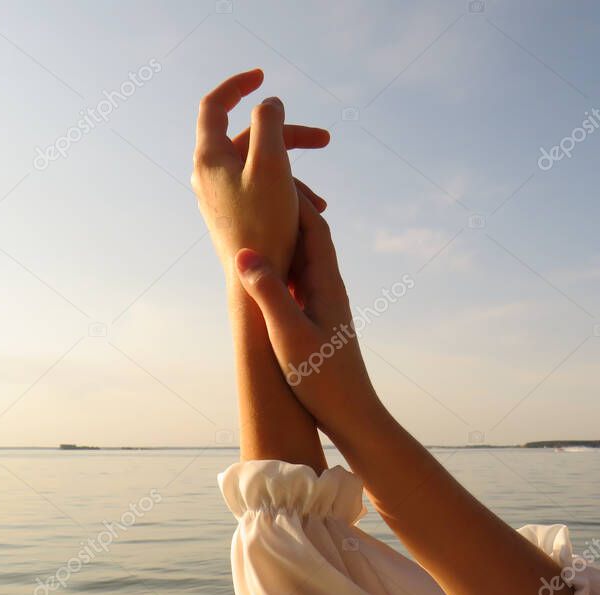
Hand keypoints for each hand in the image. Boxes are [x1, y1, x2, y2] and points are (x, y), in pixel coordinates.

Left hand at [191, 69, 329, 276]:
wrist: (254, 283)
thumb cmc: (264, 226)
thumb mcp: (273, 165)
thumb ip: (270, 125)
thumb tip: (268, 103)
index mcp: (210, 157)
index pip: (216, 105)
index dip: (239, 86)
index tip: (263, 77)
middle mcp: (209, 175)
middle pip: (249, 138)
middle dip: (289, 136)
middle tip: (325, 140)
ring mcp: (220, 196)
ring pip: (260, 166)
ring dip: (295, 173)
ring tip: (322, 201)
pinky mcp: (233, 215)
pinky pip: (261, 189)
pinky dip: (287, 192)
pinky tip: (312, 212)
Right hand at [233, 193, 385, 442]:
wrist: (354, 417)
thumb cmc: (324, 381)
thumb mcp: (289, 336)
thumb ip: (268, 293)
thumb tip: (245, 252)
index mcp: (326, 284)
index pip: (313, 225)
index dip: (293, 198)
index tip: (269, 173)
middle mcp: (328, 288)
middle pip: (309, 235)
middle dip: (286, 209)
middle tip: (259, 185)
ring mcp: (323, 305)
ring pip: (302, 259)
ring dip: (282, 236)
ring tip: (254, 219)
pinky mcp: (317, 322)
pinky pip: (296, 282)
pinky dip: (279, 265)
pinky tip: (261, 270)